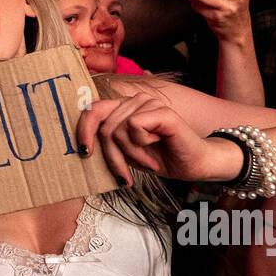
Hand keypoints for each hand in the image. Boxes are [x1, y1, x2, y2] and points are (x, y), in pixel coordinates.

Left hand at [77, 91, 243, 185]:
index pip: (93, 110)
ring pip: (117, 129)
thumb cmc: (159, 158)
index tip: (85, 153)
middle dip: (113, 157)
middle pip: (104, 127)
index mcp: (124, 107)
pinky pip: (134, 126)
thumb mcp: (126, 152)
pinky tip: (155, 150)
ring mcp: (149, 103)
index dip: (84, 130)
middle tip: (125, 175)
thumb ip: (108, 143)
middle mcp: (135, 100)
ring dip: (130, 155)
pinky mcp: (161, 111)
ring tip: (147, 162)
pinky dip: (141, 146)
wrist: (192, 165)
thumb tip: (82, 145)